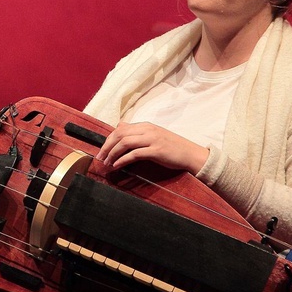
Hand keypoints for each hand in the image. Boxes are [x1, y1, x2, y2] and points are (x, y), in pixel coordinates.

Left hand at [95, 122, 209, 174]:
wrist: (192, 155)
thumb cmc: (172, 148)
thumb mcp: (154, 135)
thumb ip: (137, 132)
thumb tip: (119, 126)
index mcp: (145, 125)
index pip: (120, 129)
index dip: (108, 139)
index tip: (102, 150)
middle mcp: (147, 129)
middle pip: (119, 134)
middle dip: (106, 146)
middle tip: (99, 158)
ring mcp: (152, 139)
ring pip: (125, 143)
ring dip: (112, 153)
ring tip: (106, 163)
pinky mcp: (156, 151)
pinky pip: (134, 154)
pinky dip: (122, 160)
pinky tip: (117, 166)